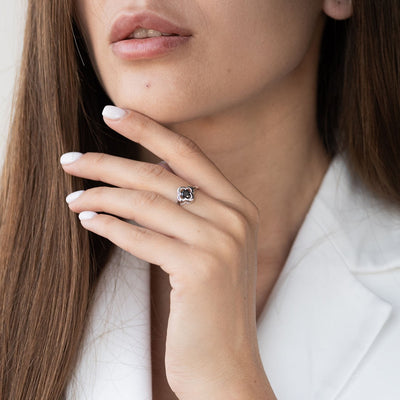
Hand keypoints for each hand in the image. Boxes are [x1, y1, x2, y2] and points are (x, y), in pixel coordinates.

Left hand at [60, 106, 275, 399]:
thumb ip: (190, 212)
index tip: (113, 113)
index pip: (188, 154)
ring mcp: (221, 243)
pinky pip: (142, 237)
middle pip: (159, 176)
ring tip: (73, 196)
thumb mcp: (210, 248)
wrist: (228, 362)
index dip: (149, 130)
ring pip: (146, 204)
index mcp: (239, 206)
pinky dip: (110, 226)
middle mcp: (235, 217)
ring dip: (102, 197)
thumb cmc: (211, 304)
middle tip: (71, 160)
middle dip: (108, 163)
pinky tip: (88, 220)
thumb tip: (142, 182)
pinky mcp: (200, 270)